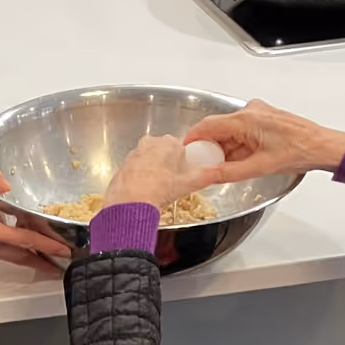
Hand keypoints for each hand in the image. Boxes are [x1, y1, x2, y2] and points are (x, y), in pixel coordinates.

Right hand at [0, 167, 70, 270]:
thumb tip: (5, 183)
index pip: (25, 239)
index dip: (47, 244)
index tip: (64, 251)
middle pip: (19, 256)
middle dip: (41, 262)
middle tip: (58, 266)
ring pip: (6, 252)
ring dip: (23, 253)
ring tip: (38, 254)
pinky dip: (3, 243)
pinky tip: (1, 230)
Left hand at [102, 134, 216, 208]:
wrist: (131, 202)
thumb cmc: (160, 189)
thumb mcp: (191, 182)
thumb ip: (209, 175)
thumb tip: (220, 173)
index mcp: (170, 142)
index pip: (181, 149)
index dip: (183, 165)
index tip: (182, 176)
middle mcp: (151, 142)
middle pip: (164, 153)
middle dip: (168, 167)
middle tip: (171, 184)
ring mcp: (135, 152)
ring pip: (150, 160)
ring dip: (154, 171)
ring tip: (157, 189)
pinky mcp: (124, 163)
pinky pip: (136, 168)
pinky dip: (140, 177)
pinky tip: (144, 189)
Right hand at [182, 99, 344, 183]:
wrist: (323, 146)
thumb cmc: (299, 151)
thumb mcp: (259, 167)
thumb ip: (229, 172)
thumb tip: (208, 176)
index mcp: (246, 119)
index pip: (208, 126)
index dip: (193, 139)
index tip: (185, 150)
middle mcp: (251, 111)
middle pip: (219, 128)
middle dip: (211, 147)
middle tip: (206, 164)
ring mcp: (259, 113)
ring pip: (231, 130)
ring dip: (227, 147)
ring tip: (230, 166)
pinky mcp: (265, 118)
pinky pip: (243, 130)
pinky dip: (239, 144)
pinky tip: (244, 159)